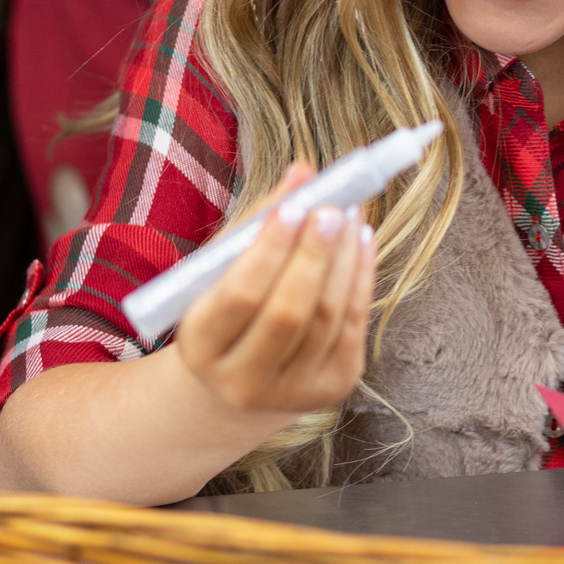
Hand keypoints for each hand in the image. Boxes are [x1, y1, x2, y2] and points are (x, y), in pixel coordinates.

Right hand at [174, 165, 375, 417]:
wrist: (240, 378)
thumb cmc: (228, 307)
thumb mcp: (224, 267)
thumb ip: (259, 220)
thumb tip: (304, 172)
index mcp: (201, 348)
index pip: (239, 296)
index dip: (269, 250)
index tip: (294, 208)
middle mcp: (243, 381)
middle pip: (288, 313)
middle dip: (314, 255)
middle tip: (331, 209)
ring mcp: (291, 392)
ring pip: (327, 318)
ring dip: (344, 259)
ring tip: (349, 216)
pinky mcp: (333, 387)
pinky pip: (353, 325)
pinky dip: (362, 277)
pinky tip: (362, 240)